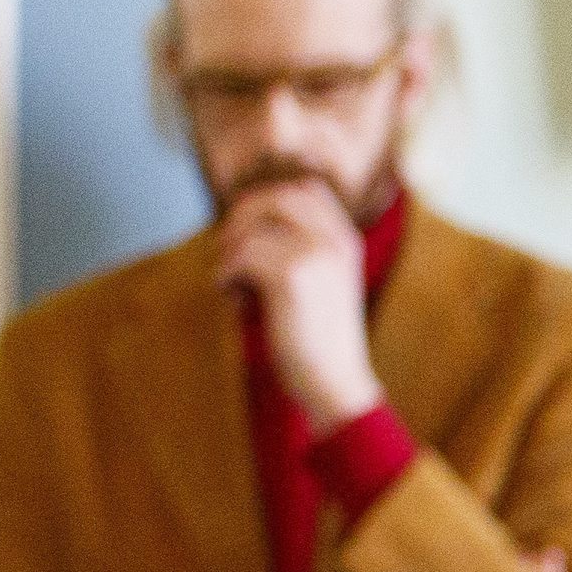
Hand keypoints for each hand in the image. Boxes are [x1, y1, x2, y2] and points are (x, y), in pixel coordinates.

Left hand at [214, 176, 381, 430]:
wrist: (335, 381)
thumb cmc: (317, 338)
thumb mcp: (320, 282)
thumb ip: (297, 248)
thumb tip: (242, 221)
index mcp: (346, 240)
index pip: (306, 190)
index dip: (268, 201)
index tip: (248, 231)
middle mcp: (335, 241)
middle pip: (275, 197)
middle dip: (241, 218)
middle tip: (229, 252)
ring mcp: (316, 255)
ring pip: (251, 229)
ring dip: (229, 254)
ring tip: (232, 283)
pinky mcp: (292, 277)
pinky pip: (241, 256)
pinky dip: (225, 276)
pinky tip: (234, 299)